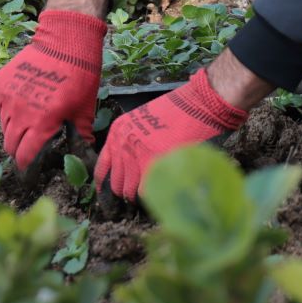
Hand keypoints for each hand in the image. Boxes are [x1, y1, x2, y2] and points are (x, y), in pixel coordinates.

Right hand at [0, 9, 106, 170]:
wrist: (65, 40)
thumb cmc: (80, 75)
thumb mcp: (85, 107)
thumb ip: (81, 133)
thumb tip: (86, 153)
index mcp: (42, 122)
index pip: (25, 155)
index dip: (25, 166)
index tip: (26, 172)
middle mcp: (20, 112)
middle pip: (10, 143)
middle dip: (17, 151)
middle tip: (25, 151)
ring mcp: (8, 97)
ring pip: (4, 125)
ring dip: (13, 131)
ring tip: (24, 128)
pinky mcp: (0, 83)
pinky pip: (0, 106)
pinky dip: (8, 110)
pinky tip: (22, 105)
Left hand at [94, 69, 246, 201]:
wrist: (199, 103)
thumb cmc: (178, 111)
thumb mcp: (145, 120)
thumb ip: (133, 142)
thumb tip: (131, 167)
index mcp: (118, 132)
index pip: (102, 168)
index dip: (107, 185)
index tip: (113, 194)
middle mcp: (123, 145)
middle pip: (115, 184)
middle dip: (126, 194)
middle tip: (139, 198)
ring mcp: (137, 156)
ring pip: (129, 191)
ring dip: (138, 198)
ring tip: (152, 197)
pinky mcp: (154, 164)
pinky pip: (145, 192)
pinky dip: (152, 197)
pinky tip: (160, 195)